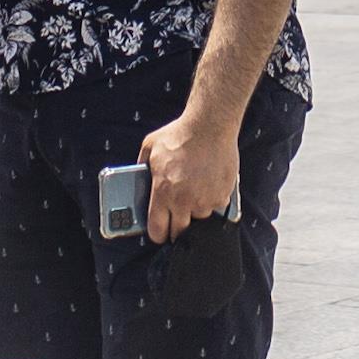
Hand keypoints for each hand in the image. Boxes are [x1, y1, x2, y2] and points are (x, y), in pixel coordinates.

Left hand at [139, 106, 240, 241]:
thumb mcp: (149, 148)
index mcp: (163, 193)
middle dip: (175, 227)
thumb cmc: (179, 135)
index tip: (159, 231)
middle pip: (179, 232)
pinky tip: (207, 183)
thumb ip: (141, 168)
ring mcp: (205, 201)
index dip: (157, 233)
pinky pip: (214, 207)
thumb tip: (137, 183)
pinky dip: (211, 200)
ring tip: (193, 190)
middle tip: (175, 216)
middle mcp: (184, 201)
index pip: (157, 230)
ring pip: (198, 218)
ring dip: (194, 210)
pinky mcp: (222, 197)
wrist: (210, 125)